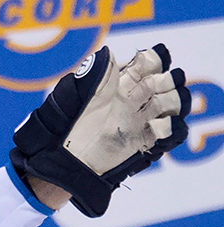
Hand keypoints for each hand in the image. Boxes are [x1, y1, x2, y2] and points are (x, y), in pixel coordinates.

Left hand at [10, 44, 189, 216]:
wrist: (68, 157)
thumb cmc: (69, 124)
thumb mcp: (80, 95)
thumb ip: (96, 74)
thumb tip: (108, 52)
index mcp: (121, 85)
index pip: (149, 64)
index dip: (155, 60)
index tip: (150, 60)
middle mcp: (136, 100)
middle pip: (167, 82)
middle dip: (166, 81)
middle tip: (152, 87)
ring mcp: (143, 120)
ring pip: (175, 103)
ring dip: (172, 101)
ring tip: (156, 108)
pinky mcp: (146, 141)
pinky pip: (172, 132)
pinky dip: (172, 127)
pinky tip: (158, 126)